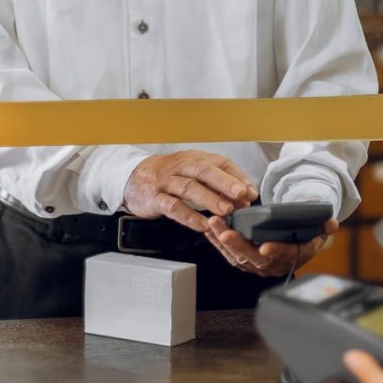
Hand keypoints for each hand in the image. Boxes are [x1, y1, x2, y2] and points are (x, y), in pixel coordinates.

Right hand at [124, 151, 257, 232]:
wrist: (132, 178)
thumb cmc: (169, 176)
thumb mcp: (193, 173)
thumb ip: (218, 183)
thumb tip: (247, 195)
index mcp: (195, 158)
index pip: (220, 162)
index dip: (237, 175)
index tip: (251, 190)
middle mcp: (181, 166)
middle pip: (204, 170)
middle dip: (224, 182)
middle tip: (241, 194)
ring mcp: (166, 182)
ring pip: (189, 187)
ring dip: (209, 199)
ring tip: (226, 210)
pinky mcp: (154, 198)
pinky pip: (172, 207)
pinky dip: (188, 216)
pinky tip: (202, 224)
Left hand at [205, 216, 338, 276]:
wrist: (298, 244)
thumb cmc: (307, 234)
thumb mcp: (320, 229)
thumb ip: (326, 226)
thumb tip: (330, 223)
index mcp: (295, 256)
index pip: (286, 255)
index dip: (277, 251)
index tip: (265, 246)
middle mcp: (275, 264)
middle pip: (255, 259)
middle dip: (239, 245)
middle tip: (226, 232)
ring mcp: (259, 265)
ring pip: (239, 258)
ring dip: (223, 242)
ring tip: (213, 225)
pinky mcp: (246, 262)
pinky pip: (230, 255)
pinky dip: (218, 243)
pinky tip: (209, 230)